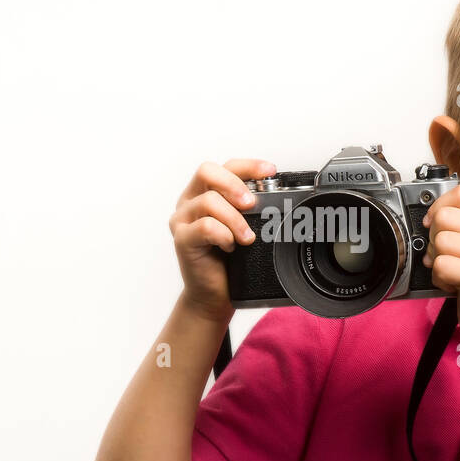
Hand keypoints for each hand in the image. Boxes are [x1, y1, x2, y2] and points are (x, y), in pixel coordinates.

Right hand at [169, 158, 275, 321]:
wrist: (215, 295)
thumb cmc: (230, 261)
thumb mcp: (244, 227)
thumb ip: (251, 209)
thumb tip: (277, 194)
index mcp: (204, 192)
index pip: (225, 166)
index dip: (248, 165)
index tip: (270, 172)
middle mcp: (189, 201)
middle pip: (207, 171)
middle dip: (234, 185)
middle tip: (252, 204)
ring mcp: (182, 220)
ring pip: (209, 201)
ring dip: (235, 219)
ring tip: (247, 238)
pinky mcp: (182, 239)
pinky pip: (205, 226)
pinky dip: (224, 235)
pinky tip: (230, 247)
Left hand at [421, 183, 459, 343]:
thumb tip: (432, 213)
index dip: (440, 205)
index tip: (435, 223)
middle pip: (443, 216)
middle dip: (435, 239)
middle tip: (450, 257)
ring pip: (439, 241)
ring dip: (438, 262)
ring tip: (455, 273)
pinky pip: (440, 266)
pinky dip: (439, 280)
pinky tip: (455, 285)